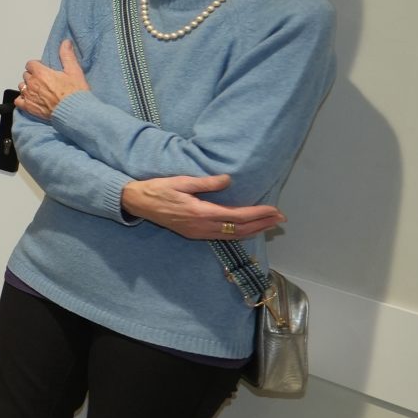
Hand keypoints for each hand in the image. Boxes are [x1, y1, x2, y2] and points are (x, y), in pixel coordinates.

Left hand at [17, 39, 92, 118]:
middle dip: (33, 76)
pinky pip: (18, 101)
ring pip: (21, 86)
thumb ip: (67, 56)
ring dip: (27, 87)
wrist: (75, 112)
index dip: (36, 65)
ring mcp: (29, 96)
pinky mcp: (28, 107)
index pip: (30, 64)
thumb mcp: (74, 71)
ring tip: (38, 90)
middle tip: (44, 80)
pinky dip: (22, 99)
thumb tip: (65, 43)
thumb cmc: (75, 93)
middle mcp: (32, 83)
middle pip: (26, 75)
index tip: (43, 69)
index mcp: (41, 73)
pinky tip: (30, 100)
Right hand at [122, 174, 286, 241]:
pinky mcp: (194, 234)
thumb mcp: (181, 181)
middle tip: (281, 219)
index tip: (274, 210)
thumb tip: (228, 180)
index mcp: (200, 212)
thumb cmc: (158, 189)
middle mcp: (201, 226)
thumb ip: (206, 183)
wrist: (137, 203)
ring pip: (232, 236)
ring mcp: (198, 232)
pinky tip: (248, 230)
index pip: (236, 216)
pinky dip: (239, 234)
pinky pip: (223, 237)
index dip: (258, 214)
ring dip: (254, 230)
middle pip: (239, 229)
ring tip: (270, 225)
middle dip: (262, 224)